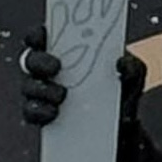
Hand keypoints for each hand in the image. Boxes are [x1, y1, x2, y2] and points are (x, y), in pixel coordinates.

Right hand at [20, 25, 148, 128]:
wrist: (121, 126)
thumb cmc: (121, 89)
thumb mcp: (133, 76)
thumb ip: (133, 67)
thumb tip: (121, 63)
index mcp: (64, 51)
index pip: (41, 37)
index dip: (37, 34)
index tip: (43, 36)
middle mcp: (47, 70)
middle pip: (30, 60)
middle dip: (39, 61)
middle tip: (56, 67)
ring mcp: (42, 93)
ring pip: (28, 87)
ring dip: (40, 89)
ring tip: (61, 95)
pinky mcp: (42, 116)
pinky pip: (31, 113)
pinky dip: (39, 112)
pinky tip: (53, 113)